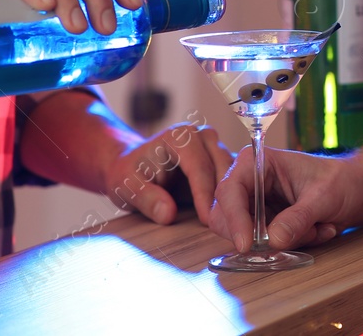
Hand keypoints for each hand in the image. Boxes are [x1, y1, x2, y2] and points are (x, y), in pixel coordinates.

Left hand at [102, 120, 234, 226]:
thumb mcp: (127, 187)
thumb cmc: (129, 174)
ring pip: (234, 171)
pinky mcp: (220, 160)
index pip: (199, 167)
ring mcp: (214, 146)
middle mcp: (202, 136)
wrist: (134, 167)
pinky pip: (235, 176)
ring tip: (231, 224)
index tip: (208, 221)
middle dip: (225, 196)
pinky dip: (236, 195)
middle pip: (223, 167)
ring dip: (234, 196)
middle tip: (224, 226)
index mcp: (180, 137)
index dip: (205, 195)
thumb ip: (146, 198)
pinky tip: (233, 216)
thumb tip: (168, 214)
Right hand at [209, 146, 362, 252]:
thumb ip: (298, 217)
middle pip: (226, 218)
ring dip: (284, 240)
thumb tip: (273, 239)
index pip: (229, 191)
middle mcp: (250, 183)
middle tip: (295, 235)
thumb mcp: (323, 197)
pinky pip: (265, 246)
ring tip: (315, 227)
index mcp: (257, 162)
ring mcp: (255, 206)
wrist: (356, 190)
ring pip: (246, 237)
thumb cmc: (340, 181)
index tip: (245, 244)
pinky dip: (292, 244)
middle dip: (259, 235)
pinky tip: (316, 229)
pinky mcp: (264, 224)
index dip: (233, 218)